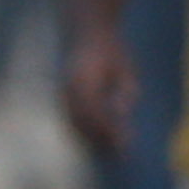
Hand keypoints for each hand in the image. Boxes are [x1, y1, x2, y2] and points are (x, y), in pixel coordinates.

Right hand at [59, 27, 134, 160]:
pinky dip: (81, 133)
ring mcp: (63, 92)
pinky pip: (69, 119)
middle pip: (83, 122)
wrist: (86, 33)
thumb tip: (125, 108)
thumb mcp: (125, 65)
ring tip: (110, 153)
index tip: (124, 144)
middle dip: (101, 141)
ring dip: (90, 140)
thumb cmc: (111, 50)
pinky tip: (95, 143)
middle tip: (121, 155)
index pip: (96, 113)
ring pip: (73, 123)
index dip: (109, 131)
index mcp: (84, 79)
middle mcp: (69, 88)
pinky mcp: (62, 96)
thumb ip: (126, 86)